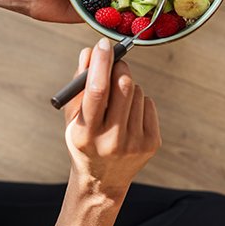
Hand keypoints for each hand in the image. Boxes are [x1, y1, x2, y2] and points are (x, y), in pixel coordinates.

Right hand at [63, 39, 161, 199]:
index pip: (97, 91)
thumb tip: (90, 52)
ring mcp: (134, 144)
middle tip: (114, 63)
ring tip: (117, 102)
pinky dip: (138, 101)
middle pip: (123, 86)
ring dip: (127, 87)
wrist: (102, 181)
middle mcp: (111, 140)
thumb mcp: (73, 118)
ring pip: (137, 92)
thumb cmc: (84, 143)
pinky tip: (128, 115)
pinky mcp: (151, 144)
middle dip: (118, 67)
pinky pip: (148, 103)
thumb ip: (79, 84)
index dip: (101, 63)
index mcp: (86, 134)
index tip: (103, 44)